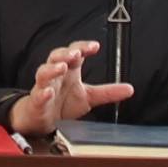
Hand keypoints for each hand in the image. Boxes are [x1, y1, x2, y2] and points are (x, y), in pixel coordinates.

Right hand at [8, 42, 131, 137]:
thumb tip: (130, 89)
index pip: (75, 53)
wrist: (43, 120)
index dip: (84, 47)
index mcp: (70, 71)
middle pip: (57, 57)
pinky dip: (43, 93)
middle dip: (66, 54)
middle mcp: (56, 75)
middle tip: (76, 53)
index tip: (95, 46)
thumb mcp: (89, 97)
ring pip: (44, 73)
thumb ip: (108, 92)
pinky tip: (49, 91)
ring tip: (62, 67)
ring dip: (52, 69)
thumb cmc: (63, 104)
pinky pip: (38, 95)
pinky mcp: (37, 102)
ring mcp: (44, 87)